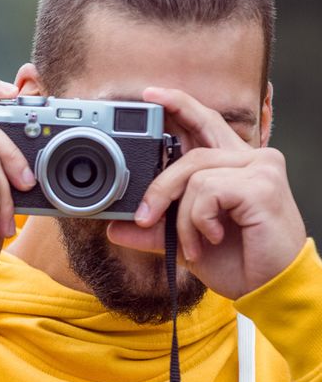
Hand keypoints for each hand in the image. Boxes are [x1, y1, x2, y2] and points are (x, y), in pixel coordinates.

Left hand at [112, 86, 306, 298]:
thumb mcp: (185, 242)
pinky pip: (207, 191)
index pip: (204, 123)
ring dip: (183, 219)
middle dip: (159, 187)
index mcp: (233, 165)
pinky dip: (199, 220)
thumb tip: (114, 227)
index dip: (179, 104)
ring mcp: (260, 167)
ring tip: (195, 243)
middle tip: (144, 216)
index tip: (150, 95)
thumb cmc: (237, 260)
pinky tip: (213, 237)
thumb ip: (153, 230)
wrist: (266, 286)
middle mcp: (250, 158)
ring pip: (193, 175)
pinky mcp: (262, 184)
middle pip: (190, 152)